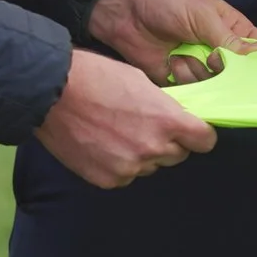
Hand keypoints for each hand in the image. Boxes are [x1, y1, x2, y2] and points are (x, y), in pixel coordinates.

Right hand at [35, 49, 217, 187]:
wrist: (52, 92)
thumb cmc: (96, 77)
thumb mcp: (141, 81)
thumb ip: (164, 106)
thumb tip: (176, 118)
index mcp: (166, 121)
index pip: (205, 141)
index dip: (199, 135)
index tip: (192, 131)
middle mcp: (152, 149)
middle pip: (178, 155)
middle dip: (169, 143)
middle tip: (147, 126)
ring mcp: (129, 167)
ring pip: (150, 166)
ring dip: (142, 154)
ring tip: (118, 132)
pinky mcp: (107, 180)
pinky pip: (125, 175)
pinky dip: (118, 164)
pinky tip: (102, 143)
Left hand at [88, 0, 256, 85]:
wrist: (124, 11)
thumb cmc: (167, 2)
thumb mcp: (202, 15)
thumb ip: (228, 40)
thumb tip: (255, 60)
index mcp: (231, 28)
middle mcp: (218, 50)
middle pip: (238, 75)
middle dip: (227, 72)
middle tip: (212, 61)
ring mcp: (199, 65)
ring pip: (214, 85)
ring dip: (199, 71)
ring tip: (181, 53)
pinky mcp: (179, 78)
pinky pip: (192, 91)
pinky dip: (182, 78)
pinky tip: (171, 62)